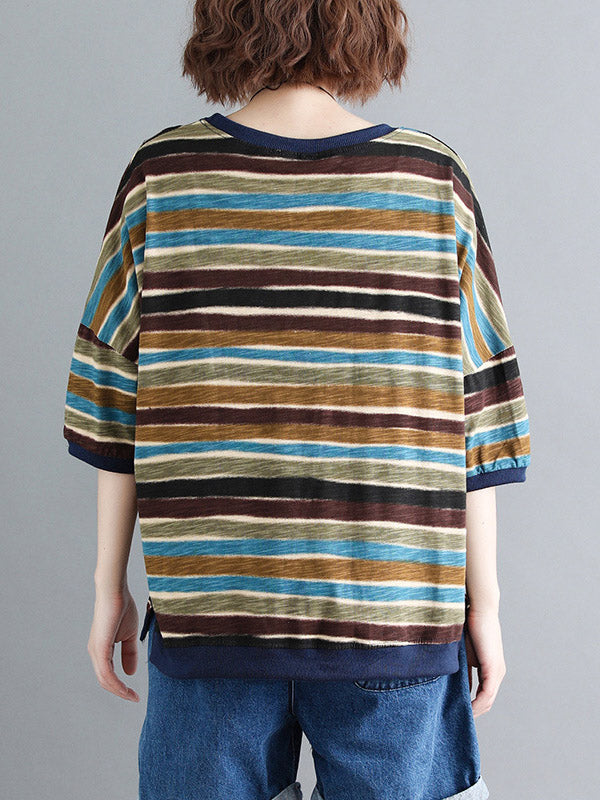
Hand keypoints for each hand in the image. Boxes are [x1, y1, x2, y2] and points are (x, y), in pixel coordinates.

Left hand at [87, 587, 139, 701]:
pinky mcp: (100, 648)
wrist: (115, 591)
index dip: (121, 686)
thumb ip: (129, 653)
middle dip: (120, 692)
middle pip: (105, 681)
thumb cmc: (121, 608)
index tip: (135, 693)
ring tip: (132, 696)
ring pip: (104, 680)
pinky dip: (116, 684)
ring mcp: (96, 651)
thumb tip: (130, 673)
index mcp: (102, 649)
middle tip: (134, 698)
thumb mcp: (129, 635)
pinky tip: (126, 688)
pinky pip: (106, 672)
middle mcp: (95, 652)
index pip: (108, 674)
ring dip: (119, 691)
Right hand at [464, 606, 505, 716]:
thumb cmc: (467, 624)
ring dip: (474, 710)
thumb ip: (458, 666)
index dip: (470, 704)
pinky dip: (476, 704)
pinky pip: (486, 694)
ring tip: (457, 717)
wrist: (478, 609)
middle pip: (485, 702)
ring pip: (487, 701)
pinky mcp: (493, 669)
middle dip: (471, 711)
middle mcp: (496, 673)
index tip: (455, 711)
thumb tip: (445, 680)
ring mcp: (496, 672)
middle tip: (454, 718)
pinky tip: (466, 709)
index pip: (481, 694)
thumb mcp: (460, 651)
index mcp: (489, 668)